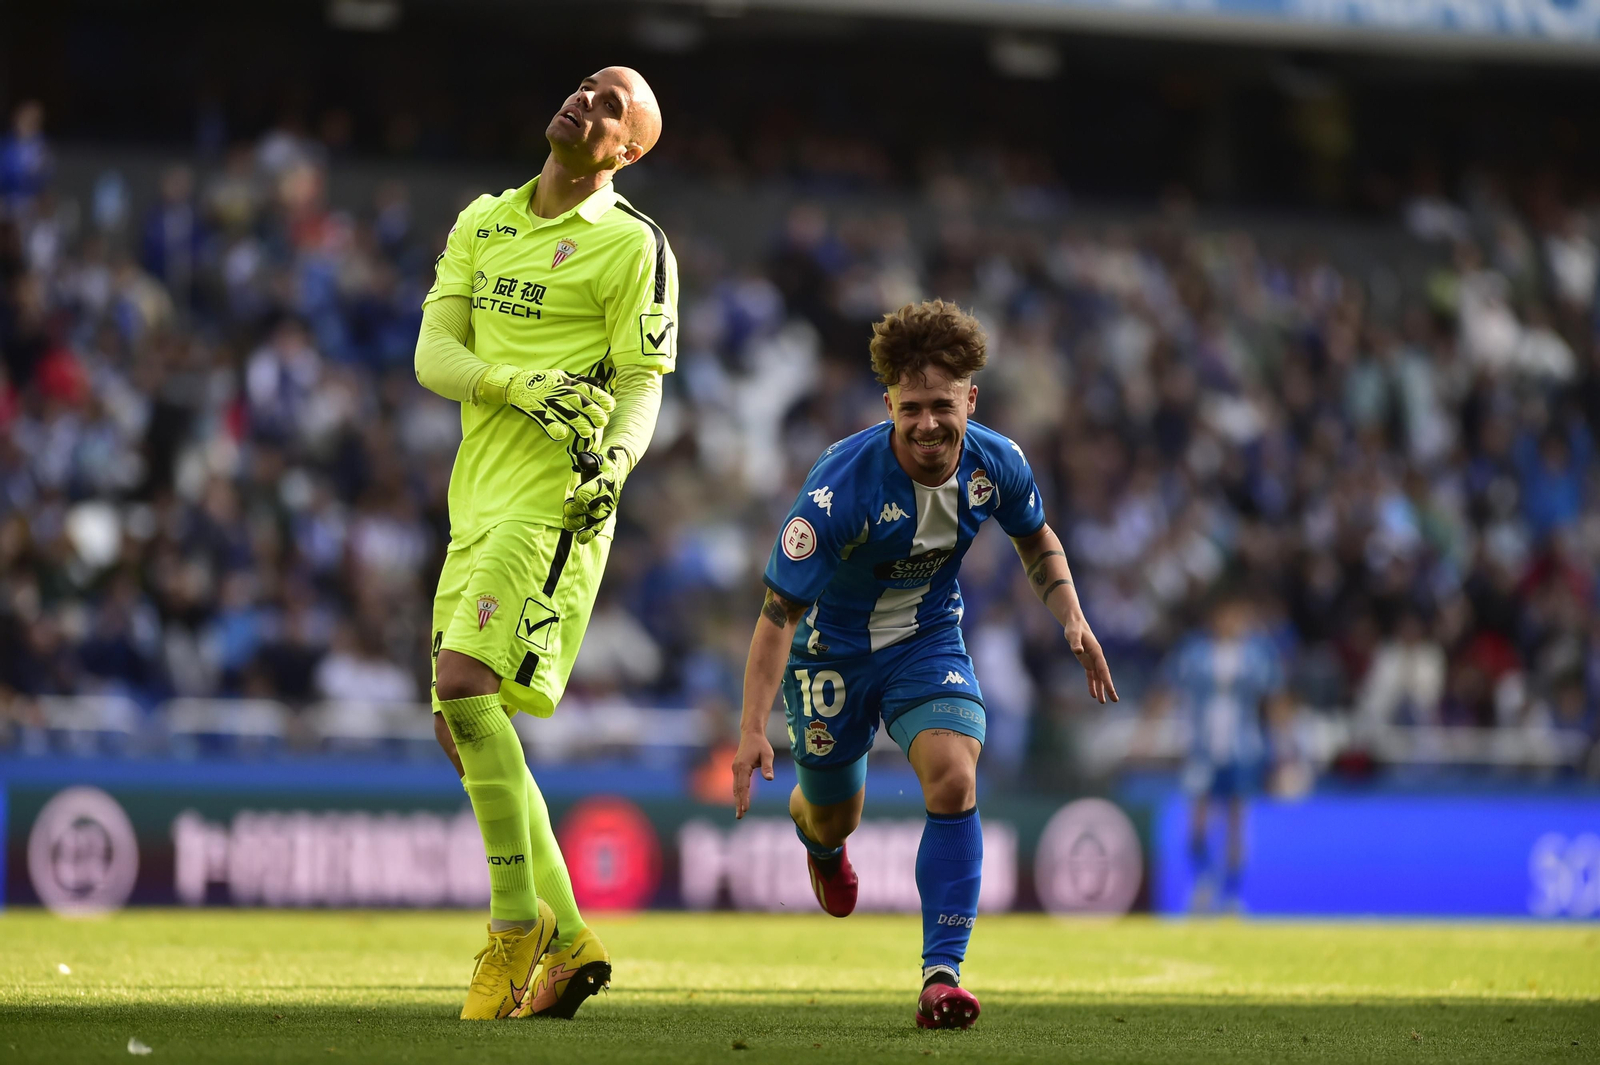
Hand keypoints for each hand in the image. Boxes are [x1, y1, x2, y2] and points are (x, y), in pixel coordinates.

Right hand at [477, 366, 613, 441]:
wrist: (516, 383)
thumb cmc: (542, 381)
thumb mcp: (562, 376)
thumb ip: (580, 381)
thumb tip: (600, 384)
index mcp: (566, 382)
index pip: (587, 389)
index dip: (599, 397)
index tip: (610, 406)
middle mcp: (558, 391)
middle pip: (579, 401)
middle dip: (592, 411)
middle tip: (602, 421)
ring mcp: (547, 401)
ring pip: (565, 412)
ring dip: (578, 423)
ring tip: (589, 432)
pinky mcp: (536, 411)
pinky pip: (546, 420)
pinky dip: (554, 427)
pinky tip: (563, 435)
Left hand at [562, 447, 625, 543]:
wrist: (618, 467)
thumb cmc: (602, 462)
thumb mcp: (597, 458)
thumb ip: (589, 460)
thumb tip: (583, 458)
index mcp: (606, 480)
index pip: (593, 491)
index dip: (582, 496)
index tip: (574, 497)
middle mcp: (609, 495)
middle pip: (592, 508)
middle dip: (577, 510)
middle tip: (566, 509)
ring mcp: (608, 506)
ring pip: (594, 519)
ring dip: (579, 523)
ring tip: (567, 523)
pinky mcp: (606, 514)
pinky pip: (599, 526)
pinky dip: (590, 533)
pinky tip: (580, 539)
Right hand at [731, 730, 773, 818]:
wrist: (751, 734)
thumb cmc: (761, 744)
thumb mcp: (768, 754)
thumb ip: (768, 766)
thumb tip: (770, 779)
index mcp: (743, 766)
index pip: (744, 786)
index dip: (744, 799)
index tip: (746, 809)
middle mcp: (736, 768)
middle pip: (737, 789)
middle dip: (738, 803)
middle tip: (740, 816)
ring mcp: (735, 769)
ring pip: (736, 787)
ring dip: (737, 800)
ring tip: (740, 813)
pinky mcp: (737, 769)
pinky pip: (736, 784)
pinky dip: (738, 793)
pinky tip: (740, 801)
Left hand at [1064, 616, 1117, 703]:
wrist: (1075, 624)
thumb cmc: (1074, 628)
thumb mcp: (1072, 634)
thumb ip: (1075, 642)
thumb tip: (1078, 651)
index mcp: (1096, 652)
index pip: (1103, 669)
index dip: (1107, 680)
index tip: (1111, 690)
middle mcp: (1097, 657)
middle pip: (1104, 675)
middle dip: (1109, 688)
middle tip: (1115, 700)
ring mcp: (1092, 660)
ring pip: (1098, 678)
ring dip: (1101, 689)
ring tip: (1103, 702)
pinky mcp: (1087, 662)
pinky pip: (1091, 676)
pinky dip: (1092, 685)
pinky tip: (1093, 695)